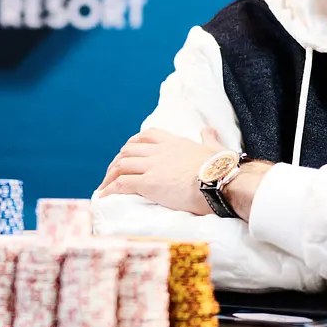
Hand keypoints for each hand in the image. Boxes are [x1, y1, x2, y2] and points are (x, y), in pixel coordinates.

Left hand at [94, 127, 228, 214]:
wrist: (221, 181)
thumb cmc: (222, 169)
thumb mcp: (214, 147)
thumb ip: (208, 138)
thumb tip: (209, 129)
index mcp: (174, 142)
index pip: (147, 135)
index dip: (133, 143)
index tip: (127, 152)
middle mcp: (160, 151)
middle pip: (129, 150)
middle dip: (117, 161)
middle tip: (112, 174)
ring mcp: (153, 166)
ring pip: (122, 165)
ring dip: (110, 176)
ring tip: (104, 187)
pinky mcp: (149, 183)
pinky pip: (122, 184)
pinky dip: (110, 189)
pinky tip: (105, 197)